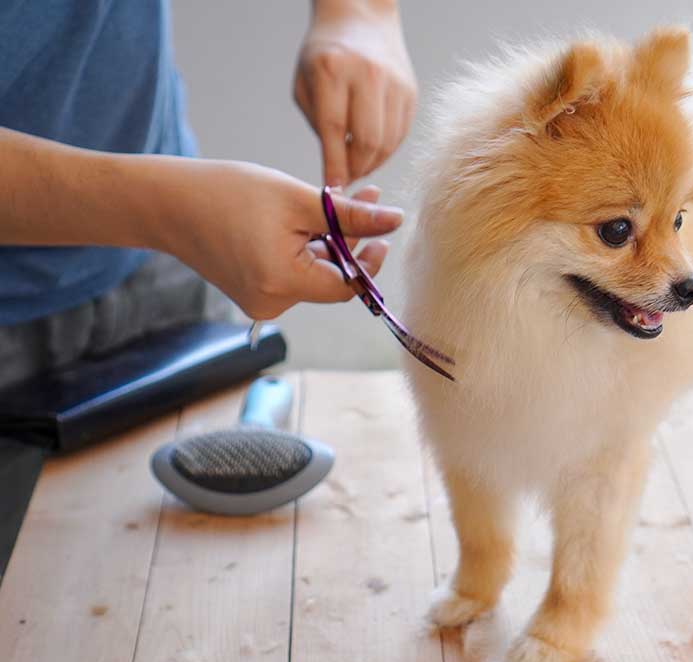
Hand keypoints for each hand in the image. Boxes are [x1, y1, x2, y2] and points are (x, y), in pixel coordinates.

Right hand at [160, 160, 401, 319]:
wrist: (165, 201)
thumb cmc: (227, 193)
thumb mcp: (298, 199)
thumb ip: (350, 215)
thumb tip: (395, 220)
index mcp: (282, 285)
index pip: (348, 286)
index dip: (369, 258)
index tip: (381, 228)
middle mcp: (272, 304)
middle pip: (331, 277)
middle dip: (351, 237)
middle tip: (367, 196)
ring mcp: (260, 301)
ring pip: (314, 272)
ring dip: (331, 238)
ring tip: (339, 197)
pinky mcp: (252, 291)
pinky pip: (293, 271)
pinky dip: (306, 247)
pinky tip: (308, 216)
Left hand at [294, 0, 415, 186]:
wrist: (361, 19)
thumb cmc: (324, 56)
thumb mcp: (306, 84)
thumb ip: (319, 126)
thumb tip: (336, 172)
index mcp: (333, 69)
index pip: (335, 130)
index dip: (335, 165)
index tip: (333, 188)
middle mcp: (368, 75)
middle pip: (368, 142)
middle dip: (356, 169)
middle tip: (346, 178)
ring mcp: (394, 83)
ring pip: (388, 143)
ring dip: (372, 163)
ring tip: (357, 166)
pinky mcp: (411, 92)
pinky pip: (400, 134)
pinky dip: (386, 150)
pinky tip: (372, 149)